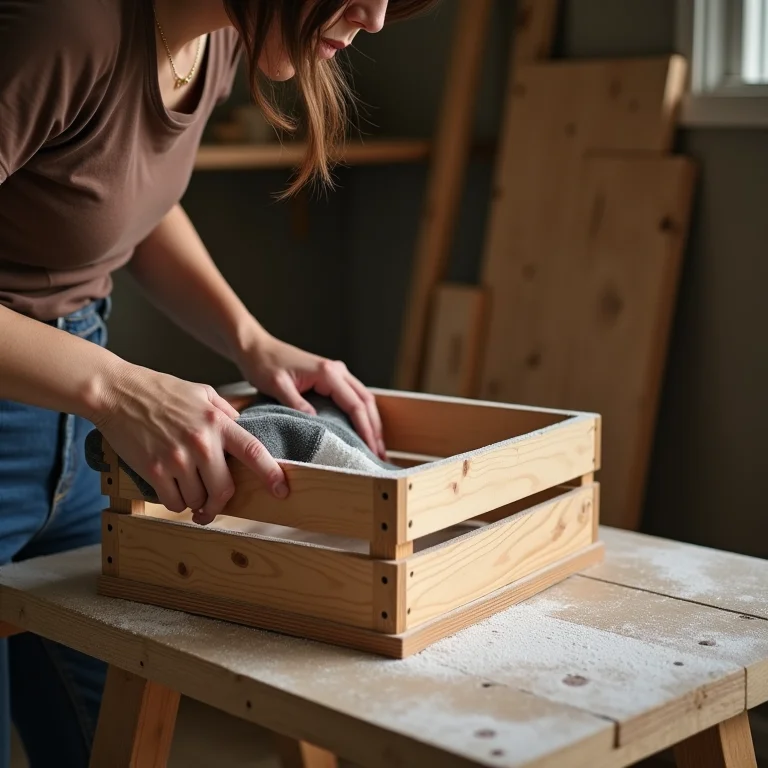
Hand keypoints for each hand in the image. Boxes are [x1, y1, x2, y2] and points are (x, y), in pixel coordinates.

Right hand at [94, 361, 287, 524]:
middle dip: (221, 503)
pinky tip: (171, 491)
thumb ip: (225, 412)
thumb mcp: (201, 392)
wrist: (116, 392)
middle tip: (213, 507)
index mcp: (217, 422)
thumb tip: (240, 427)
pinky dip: (175, 503)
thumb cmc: (159, 390)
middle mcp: (202, 442)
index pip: (254, 452)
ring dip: (195, 503)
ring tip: (187, 491)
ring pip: (198, 500)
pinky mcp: (155, 470)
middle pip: (225, 489)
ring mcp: (178, 458)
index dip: (271, 474)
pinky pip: (174, 502)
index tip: (282, 490)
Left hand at [237, 332, 386, 460]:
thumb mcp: (277, 385)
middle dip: (375, 429)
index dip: (366, 429)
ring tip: (376, 448)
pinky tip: (362, 430)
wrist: (257, 348)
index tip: (371, 450)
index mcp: (327, 373)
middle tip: (380, 455)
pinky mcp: (331, 378)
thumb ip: (296, 403)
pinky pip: (353, 397)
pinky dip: (362, 414)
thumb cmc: (264, 364)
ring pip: (363, 399)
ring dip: (372, 422)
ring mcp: (336, 373)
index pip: (355, 405)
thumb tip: (316, 424)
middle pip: (366, 402)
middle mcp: (337, 370)